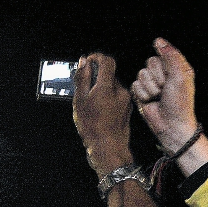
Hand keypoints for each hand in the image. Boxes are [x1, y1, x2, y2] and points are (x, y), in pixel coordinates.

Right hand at [72, 54, 132, 173]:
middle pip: (109, 74)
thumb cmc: (93, 127)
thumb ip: (82, 78)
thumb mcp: (80, 100)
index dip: (96, 58)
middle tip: (83, 87)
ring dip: (101, 88)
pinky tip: (99, 110)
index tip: (87, 63)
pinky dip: (107, 98)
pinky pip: (116, 96)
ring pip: (112, 86)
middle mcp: (120, 91)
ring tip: (90, 102)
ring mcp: (126, 100)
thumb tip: (84, 62)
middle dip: (96, 76)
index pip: (107, 61)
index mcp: (108, 87)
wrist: (108, 148)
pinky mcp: (127, 108)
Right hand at [131, 38, 198, 153]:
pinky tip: (150, 102)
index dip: (166, 67)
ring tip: (158, 97)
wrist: (170, 125)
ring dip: (150, 88)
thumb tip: (157, 40)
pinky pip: (135, 84)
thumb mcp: (180, 76)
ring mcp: (152, 83)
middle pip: (150, 62)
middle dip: (157, 78)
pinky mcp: (141, 92)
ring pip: (141, 74)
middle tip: (165, 90)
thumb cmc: (179, 103)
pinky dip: (143, 94)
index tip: (172, 79)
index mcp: (177, 68)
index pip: (164, 53)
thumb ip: (170, 56)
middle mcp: (164, 73)